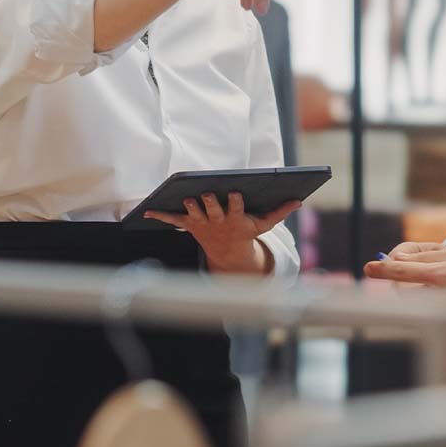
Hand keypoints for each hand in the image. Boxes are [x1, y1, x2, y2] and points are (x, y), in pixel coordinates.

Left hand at [144, 191, 300, 275]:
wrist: (229, 255)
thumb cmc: (247, 232)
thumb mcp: (264, 224)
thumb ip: (280, 212)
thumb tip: (300, 200)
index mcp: (235, 219)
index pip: (234, 208)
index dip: (233, 201)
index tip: (234, 191)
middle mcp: (217, 221)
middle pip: (211, 210)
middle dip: (208, 203)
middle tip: (204, 194)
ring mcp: (202, 223)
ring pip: (192, 213)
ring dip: (187, 207)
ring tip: (183, 198)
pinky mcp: (189, 225)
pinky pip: (173, 220)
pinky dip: (159, 215)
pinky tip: (146, 210)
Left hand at [364, 241, 445, 335]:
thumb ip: (425, 257)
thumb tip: (398, 259)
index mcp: (441, 273)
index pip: (403, 271)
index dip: (383, 269)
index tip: (368, 268)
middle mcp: (442, 294)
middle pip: (405, 294)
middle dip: (401, 288)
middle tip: (410, 282)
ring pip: (417, 310)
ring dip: (418, 301)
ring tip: (437, 292)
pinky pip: (435, 322)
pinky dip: (436, 314)